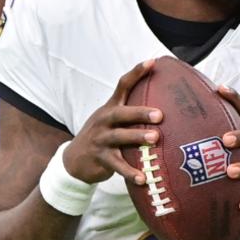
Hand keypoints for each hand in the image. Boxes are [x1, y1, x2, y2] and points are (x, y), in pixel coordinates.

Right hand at [62, 59, 162, 184]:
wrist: (74, 160)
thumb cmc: (102, 137)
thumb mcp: (112, 121)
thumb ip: (132, 113)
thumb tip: (165, 105)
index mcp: (110, 108)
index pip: (122, 85)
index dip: (137, 73)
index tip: (153, 62)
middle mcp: (104, 121)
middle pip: (121, 113)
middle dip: (140, 112)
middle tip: (160, 114)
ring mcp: (100, 139)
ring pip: (119, 137)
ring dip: (137, 138)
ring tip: (155, 140)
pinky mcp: (100, 158)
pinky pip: (116, 165)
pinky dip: (129, 172)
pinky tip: (143, 178)